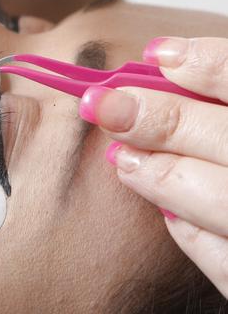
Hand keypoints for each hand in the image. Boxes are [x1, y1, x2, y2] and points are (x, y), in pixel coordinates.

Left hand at [78, 37, 227, 296]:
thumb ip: (217, 105)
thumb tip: (163, 67)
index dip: (210, 63)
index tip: (156, 53)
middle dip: (163, 119)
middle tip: (101, 104)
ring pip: (221, 199)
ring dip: (163, 176)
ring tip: (122, 158)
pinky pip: (227, 263)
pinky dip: (192, 236)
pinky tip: (165, 213)